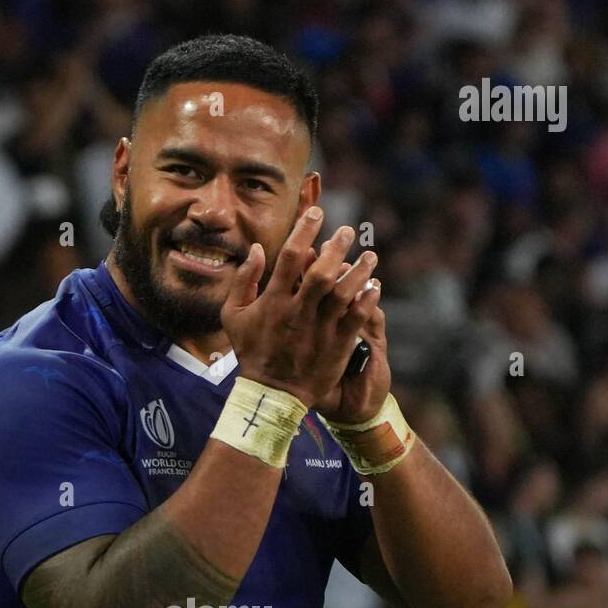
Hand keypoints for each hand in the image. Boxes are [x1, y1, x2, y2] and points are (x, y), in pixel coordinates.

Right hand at [221, 210, 380, 410]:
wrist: (272, 395)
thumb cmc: (252, 352)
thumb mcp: (234, 316)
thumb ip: (243, 280)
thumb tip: (259, 248)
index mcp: (273, 301)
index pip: (291, 257)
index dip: (305, 230)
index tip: (317, 212)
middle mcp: (298, 313)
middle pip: (322, 273)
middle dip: (337, 247)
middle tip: (348, 231)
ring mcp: (319, 330)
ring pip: (344, 294)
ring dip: (359, 272)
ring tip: (370, 256)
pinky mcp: (336, 347)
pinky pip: (357, 318)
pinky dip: (368, 300)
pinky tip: (374, 287)